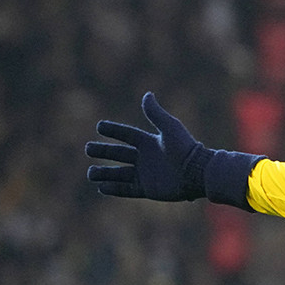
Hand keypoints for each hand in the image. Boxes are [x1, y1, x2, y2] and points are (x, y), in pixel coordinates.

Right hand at [86, 92, 212, 200]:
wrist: (197, 173)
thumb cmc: (184, 149)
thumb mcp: (169, 127)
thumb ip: (156, 113)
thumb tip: (147, 94)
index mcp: (150, 142)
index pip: (127, 135)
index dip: (114, 130)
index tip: (99, 126)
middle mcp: (146, 158)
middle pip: (119, 154)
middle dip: (104, 151)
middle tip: (88, 149)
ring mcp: (146, 174)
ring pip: (120, 174)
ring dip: (105, 174)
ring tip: (90, 173)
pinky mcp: (148, 189)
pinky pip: (127, 189)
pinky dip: (114, 189)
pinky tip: (101, 188)